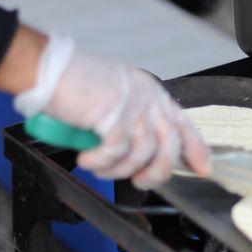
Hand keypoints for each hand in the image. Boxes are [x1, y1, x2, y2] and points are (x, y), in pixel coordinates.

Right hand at [13, 34, 210, 187]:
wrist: (48, 69)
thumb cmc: (76, 85)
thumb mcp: (117, 99)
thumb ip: (135, 121)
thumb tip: (145, 154)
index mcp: (151, 93)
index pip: (184, 124)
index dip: (196, 149)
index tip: (203, 169)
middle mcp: (147, 98)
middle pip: (169, 147)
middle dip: (156, 173)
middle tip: (138, 182)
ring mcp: (133, 105)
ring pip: (142, 154)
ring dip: (119, 170)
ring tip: (99, 167)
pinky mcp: (114, 114)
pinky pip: (116, 152)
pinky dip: (101, 162)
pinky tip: (87, 159)